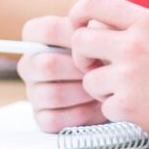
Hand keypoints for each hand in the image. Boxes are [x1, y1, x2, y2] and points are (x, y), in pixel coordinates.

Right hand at [18, 13, 104, 130]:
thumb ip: (92, 29)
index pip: (42, 30)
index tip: (91, 43)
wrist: (118, 87)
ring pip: (53, 94)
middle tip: (101, 70)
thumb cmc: (106, 55)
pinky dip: (79, 113)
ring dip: (83, 93)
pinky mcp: (42, 117)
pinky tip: (93, 105)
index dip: (71, 37)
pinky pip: (55, 119)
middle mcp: (30, 65)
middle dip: (80, 70)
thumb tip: (85, 34)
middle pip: (47, 65)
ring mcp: (33, 92)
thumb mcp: (102, 35)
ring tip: (100, 88)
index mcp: (37, 38)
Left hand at [54, 0, 148, 148]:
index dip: (77, 15)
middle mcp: (134, 43)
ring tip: (132, 93)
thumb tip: (98, 28)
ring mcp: (129, 74)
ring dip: (103, 90)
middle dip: (82, 58)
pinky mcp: (127, 104)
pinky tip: (142, 110)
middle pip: (79, 41)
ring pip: (88, 79)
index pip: (93, 2)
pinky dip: (118, 111)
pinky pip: (103, 106)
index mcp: (146, 20)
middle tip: (96, 68)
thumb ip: (136, 28)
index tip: (79, 29)